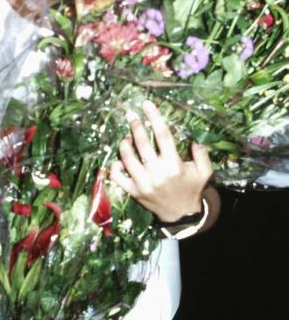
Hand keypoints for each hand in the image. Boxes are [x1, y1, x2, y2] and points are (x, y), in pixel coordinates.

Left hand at [110, 100, 212, 222]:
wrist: (181, 215)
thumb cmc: (191, 189)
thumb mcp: (204, 172)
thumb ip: (202, 154)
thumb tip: (194, 139)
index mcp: (175, 166)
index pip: (163, 135)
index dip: (154, 117)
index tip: (147, 104)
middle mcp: (158, 174)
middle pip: (142, 144)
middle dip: (135, 126)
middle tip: (131, 114)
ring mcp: (143, 184)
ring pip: (127, 158)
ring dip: (125, 143)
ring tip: (127, 136)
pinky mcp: (134, 192)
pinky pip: (118, 177)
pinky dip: (115, 165)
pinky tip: (120, 158)